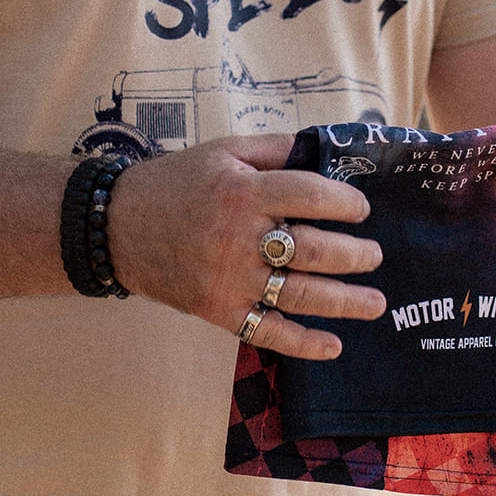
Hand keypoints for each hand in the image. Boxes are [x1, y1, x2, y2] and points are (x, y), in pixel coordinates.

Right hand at [109, 134, 385, 359]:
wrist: (119, 225)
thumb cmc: (177, 182)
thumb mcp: (224, 150)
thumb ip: (275, 149)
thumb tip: (323, 150)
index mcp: (243, 191)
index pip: (309, 195)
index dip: (344, 203)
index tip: (361, 210)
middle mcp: (240, 237)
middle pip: (312, 251)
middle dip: (354, 256)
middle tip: (375, 256)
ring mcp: (229, 278)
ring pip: (299, 295)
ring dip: (345, 302)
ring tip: (376, 303)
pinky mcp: (217, 310)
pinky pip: (267, 331)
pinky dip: (303, 343)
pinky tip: (333, 345)